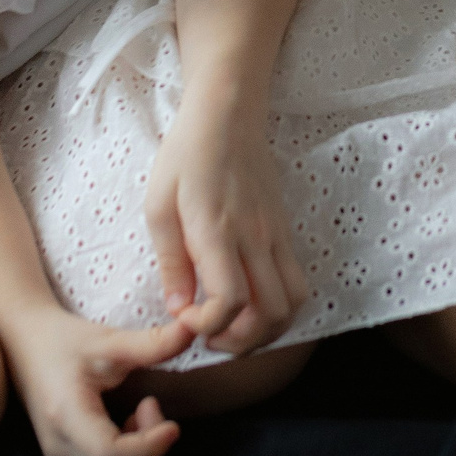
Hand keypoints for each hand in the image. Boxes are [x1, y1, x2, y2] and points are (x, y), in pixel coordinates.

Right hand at [1, 304, 192, 455]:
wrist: (24, 344)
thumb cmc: (66, 339)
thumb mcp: (109, 339)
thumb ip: (152, 343)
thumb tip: (194, 328)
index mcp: (66, 418)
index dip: (149, 447)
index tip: (173, 425)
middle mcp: (58, 450)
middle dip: (150, 452)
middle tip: (151, 406)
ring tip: (140, 415)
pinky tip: (127, 425)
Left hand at [146, 99, 306, 357]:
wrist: (229, 113)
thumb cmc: (186, 155)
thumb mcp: (159, 206)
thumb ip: (170, 262)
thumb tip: (179, 308)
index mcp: (218, 231)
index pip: (231, 302)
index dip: (208, 326)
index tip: (186, 317)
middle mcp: (255, 238)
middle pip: (271, 315)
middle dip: (240, 342)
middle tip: (210, 333)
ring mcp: (276, 234)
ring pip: (293, 302)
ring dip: (267, 328)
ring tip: (234, 324)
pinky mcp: (285, 229)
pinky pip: (296, 280)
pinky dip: (278, 305)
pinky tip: (249, 298)